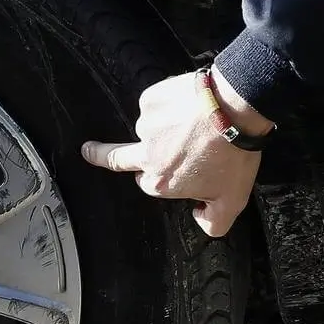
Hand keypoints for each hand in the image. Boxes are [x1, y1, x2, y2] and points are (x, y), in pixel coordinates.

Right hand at [81, 65, 273, 236]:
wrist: (236, 110)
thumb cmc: (233, 155)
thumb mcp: (231, 200)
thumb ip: (214, 222)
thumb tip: (201, 222)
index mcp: (158, 183)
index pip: (148, 183)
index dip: (161, 176)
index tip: (169, 170)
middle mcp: (145, 155)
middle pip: (116, 157)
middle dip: (98, 154)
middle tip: (88, 150)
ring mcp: (146, 126)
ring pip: (150, 128)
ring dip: (166, 126)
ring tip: (195, 121)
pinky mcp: (152, 100)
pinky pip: (157, 103)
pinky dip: (170, 103)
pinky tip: (190, 105)